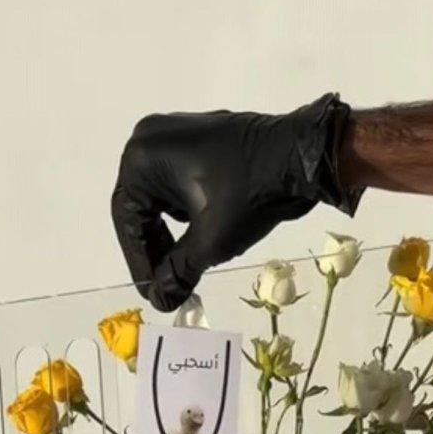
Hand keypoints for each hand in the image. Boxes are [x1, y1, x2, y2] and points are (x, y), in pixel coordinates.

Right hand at [111, 92, 357, 310]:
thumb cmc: (251, 194)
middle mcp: (153, 138)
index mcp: (143, 156)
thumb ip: (178, 271)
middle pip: (141, 206)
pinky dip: (187, 211)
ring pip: (162, 197)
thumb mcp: (210, 241)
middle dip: (155, 248)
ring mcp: (178, 134)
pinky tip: (199, 235)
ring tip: (183, 266)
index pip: (128, 219)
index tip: (151, 293)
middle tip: (166, 284)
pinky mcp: (203, 139)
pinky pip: (180, 182)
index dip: (139, 261)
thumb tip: (161, 299)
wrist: (304, 157)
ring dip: (171, 233)